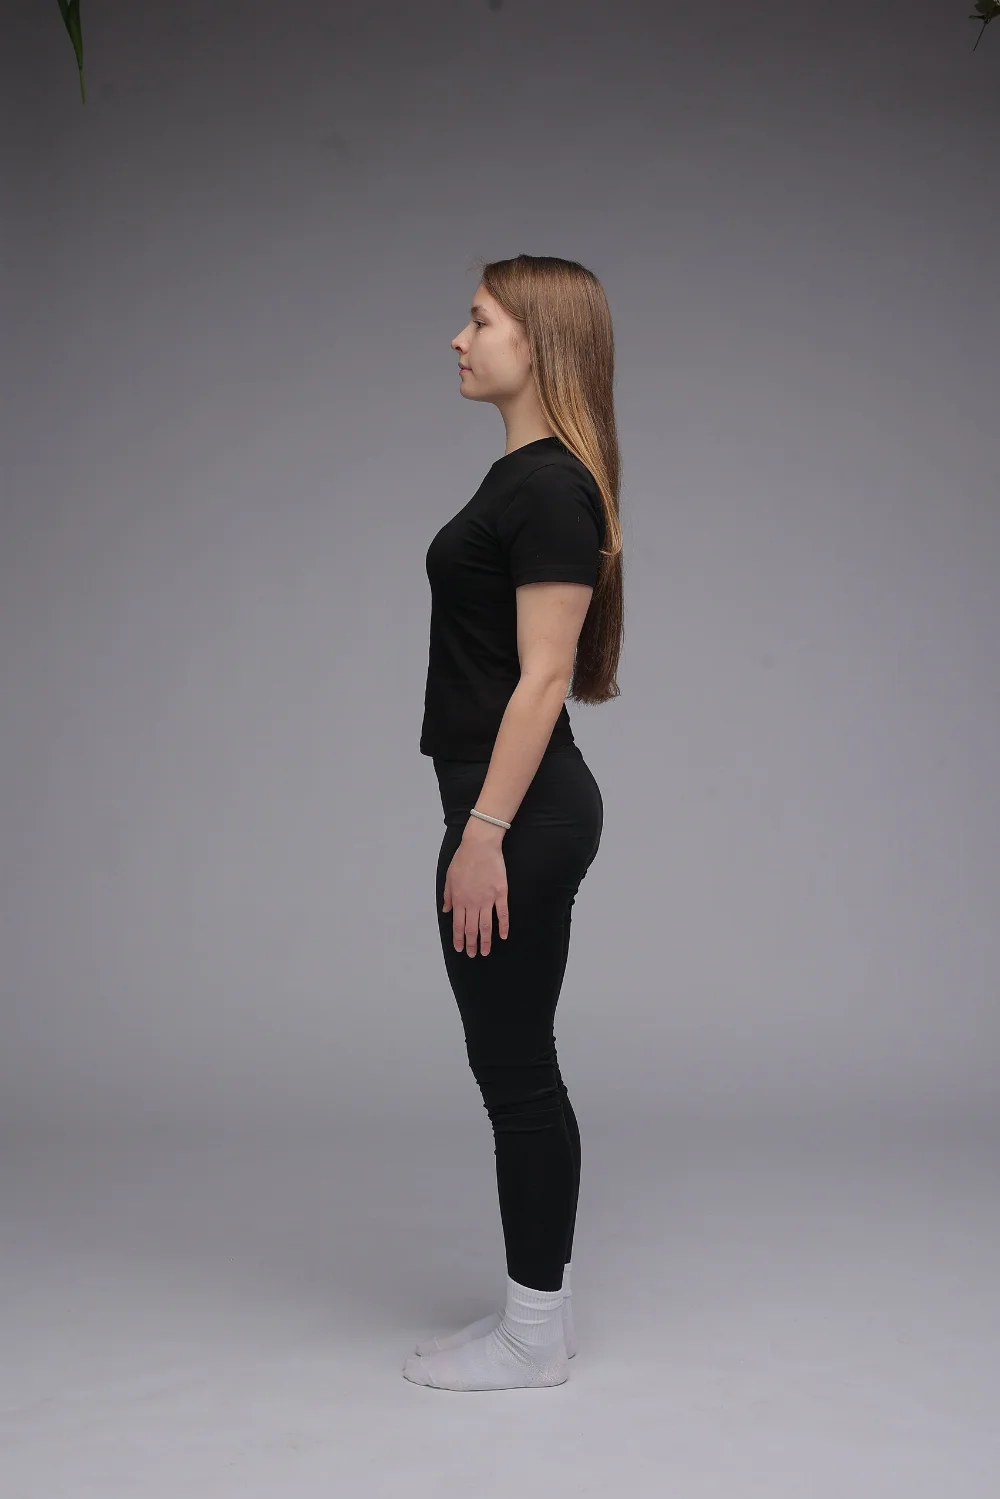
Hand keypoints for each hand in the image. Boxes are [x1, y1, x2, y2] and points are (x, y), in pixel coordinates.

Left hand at [442, 822, 508, 956]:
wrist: (480, 846)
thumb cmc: (463, 859)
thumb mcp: (449, 877)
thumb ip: (448, 895)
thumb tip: (446, 910)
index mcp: (459, 899)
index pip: (458, 925)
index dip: (459, 939)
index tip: (460, 949)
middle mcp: (472, 902)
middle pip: (471, 929)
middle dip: (471, 944)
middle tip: (473, 954)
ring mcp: (488, 899)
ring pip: (486, 925)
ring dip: (485, 940)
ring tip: (486, 952)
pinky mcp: (500, 893)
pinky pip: (502, 914)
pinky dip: (503, 927)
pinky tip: (503, 936)